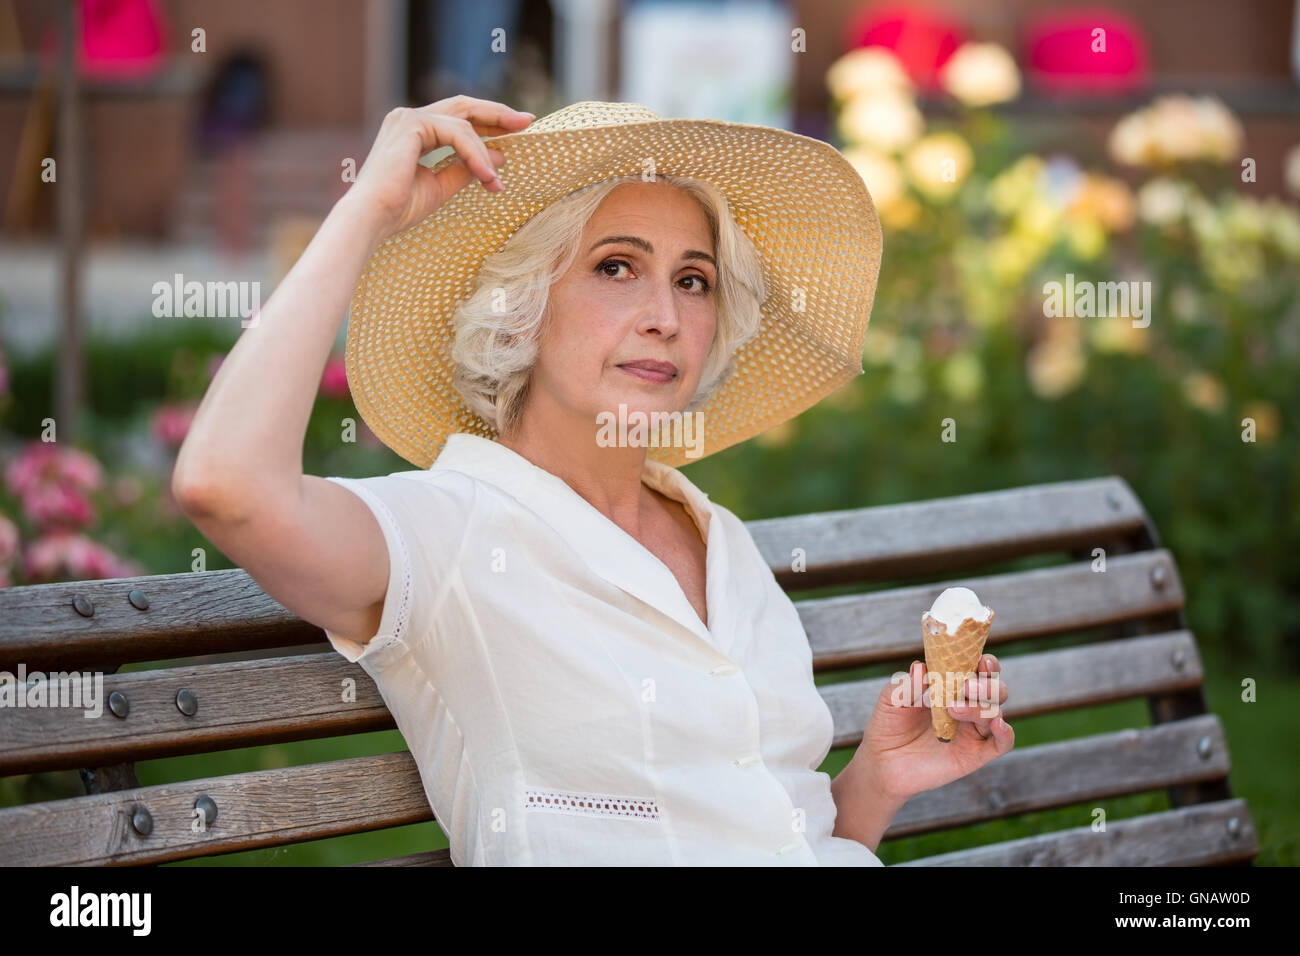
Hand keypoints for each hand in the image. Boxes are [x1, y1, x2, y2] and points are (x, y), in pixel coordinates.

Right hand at [344, 94, 533, 243]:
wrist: (372, 218)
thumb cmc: (399, 208)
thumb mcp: (442, 186)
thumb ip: (467, 168)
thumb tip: (500, 156)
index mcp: (414, 131)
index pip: (458, 117)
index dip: (489, 121)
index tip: (517, 128)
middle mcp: (409, 118)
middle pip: (464, 105)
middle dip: (497, 113)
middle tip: (527, 121)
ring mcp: (409, 118)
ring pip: (464, 125)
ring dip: (486, 154)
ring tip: (496, 182)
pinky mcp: (412, 125)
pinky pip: (457, 134)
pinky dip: (476, 155)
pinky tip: (486, 176)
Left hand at [856, 653, 1013, 803]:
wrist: (882, 760)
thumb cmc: (889, 723)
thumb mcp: (892, 699)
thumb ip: (908, 684)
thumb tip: (921, 667)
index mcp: (952, 686)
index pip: (979, 670)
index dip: (985, 663)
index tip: (980, 660)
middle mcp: (968, 705)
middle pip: (995, 689)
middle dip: (987, 684)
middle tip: (967, 685)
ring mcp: (973, 730)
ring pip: (995, 712)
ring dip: (980, 706)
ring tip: (953, 708)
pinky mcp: (975, 754)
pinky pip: (1002, 744)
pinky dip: (1005, 733)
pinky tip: (998, 725)